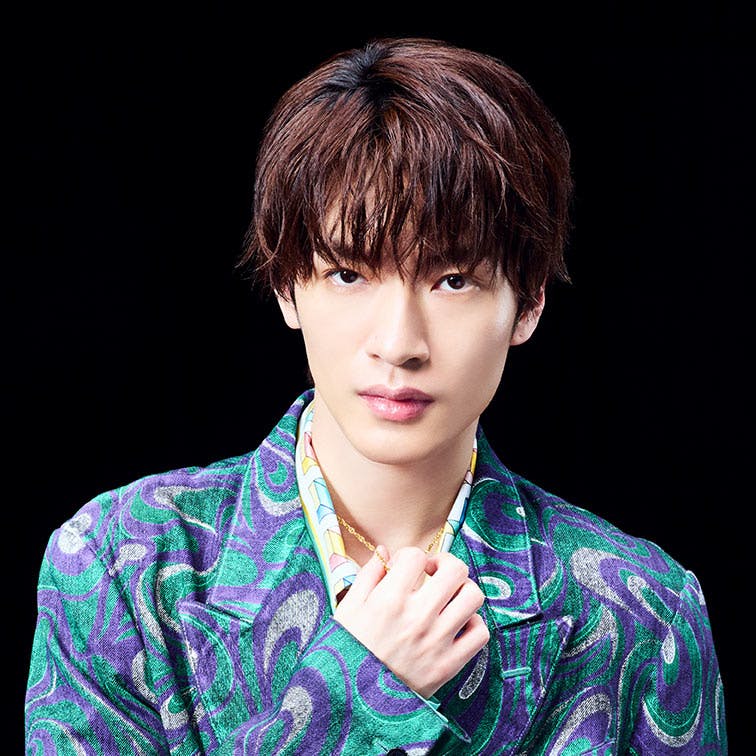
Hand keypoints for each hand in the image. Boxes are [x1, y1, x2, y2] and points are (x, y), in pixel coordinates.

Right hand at [333, 546, 489, 698]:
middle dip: (444, 563)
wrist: (353, 704)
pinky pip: (480, 633)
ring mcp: (437, 641)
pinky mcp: (449, 665)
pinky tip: (455, 623)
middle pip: (455, 569)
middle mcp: (417, 617)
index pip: (415, 556)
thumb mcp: (347, 611)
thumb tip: (385, 551)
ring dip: (461, 589)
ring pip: (472, 596)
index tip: (405, 568)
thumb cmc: (348, 653)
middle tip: (433, 572)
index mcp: (389, 601)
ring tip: (446, 596)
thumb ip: (367, 576)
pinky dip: (472, 623)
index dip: (410, 556)